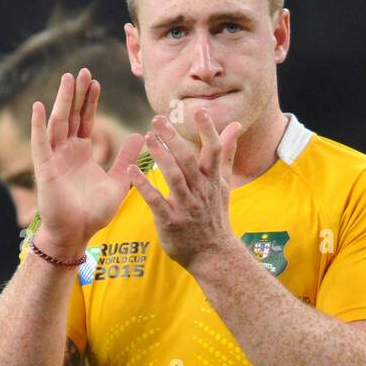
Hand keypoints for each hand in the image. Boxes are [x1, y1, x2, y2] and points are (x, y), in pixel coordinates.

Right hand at [30, 68, 144, 254]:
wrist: (76, 234)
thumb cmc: (93, 214)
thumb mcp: (117, 184)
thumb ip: (125, 160)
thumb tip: (140, 136)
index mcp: (82, 153)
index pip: (86, 120)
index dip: (90, 101)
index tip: (96, 81)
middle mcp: (66, 151)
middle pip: (72, 115)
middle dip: (77, 93)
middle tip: (83, 70)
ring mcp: (53, 158)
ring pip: (58, 123)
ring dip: (62, 101)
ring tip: (68, 79)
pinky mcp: (44, 168)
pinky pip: (40, 143)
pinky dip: (38, 125)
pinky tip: (38, 106)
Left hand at [128, 109, 240, 270]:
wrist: (213, 255)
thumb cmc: (215, 216)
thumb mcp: (223, 184)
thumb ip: (227, 153)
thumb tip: (235, 125)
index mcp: (212, 180)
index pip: (213, 150)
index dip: (207, 130)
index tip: (198, 110)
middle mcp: (201, 191)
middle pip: (189, 160)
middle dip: (174, 139)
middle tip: (157, 119)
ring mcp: (186, 207)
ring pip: (173, 177)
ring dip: (160, 156)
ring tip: (147, 137)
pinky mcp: (171, 222)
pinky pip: (156, 201)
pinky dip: (143, 185)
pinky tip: (131, 170)